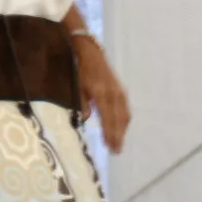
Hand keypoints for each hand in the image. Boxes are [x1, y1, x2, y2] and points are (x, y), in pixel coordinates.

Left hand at [71, 31, 129, 153]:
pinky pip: (125, 109)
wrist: (89, 50)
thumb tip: (85, 119)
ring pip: (124, 115)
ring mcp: (119, 92)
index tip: (110, 147)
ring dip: (122, 130)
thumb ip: (81, 102)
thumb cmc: (79, 67)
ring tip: (118, 143)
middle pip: (119, 120)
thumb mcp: (76, 84)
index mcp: (102, 93)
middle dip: (118, 136)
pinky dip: (124, 121)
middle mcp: (114, 94)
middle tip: (116, 151)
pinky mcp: (120, 90)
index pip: (107, 118)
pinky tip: (120, 128)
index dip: (109, 134)